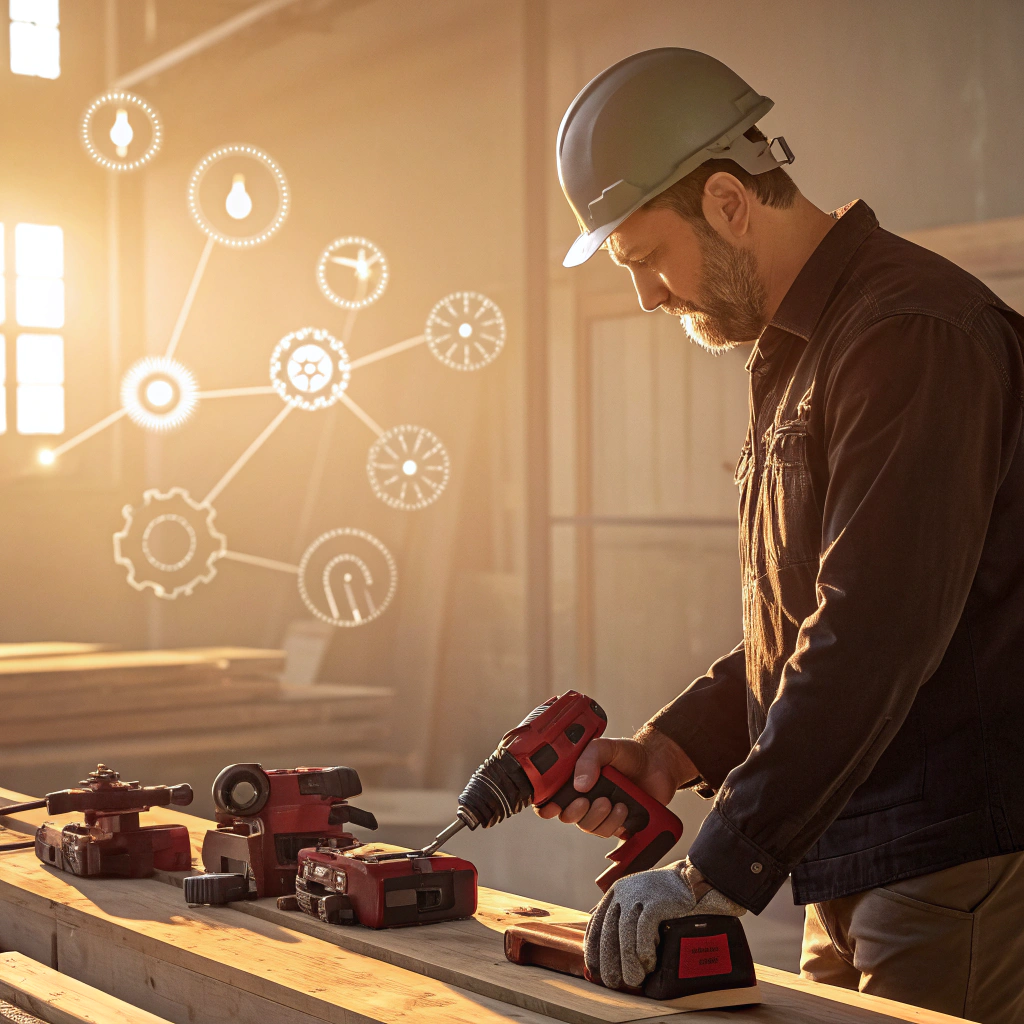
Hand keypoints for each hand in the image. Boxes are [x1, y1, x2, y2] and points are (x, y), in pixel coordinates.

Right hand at [534, 726, 696, 837]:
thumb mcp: (606, 747)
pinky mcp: (619, 823)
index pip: (551, 797)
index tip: (552, 807)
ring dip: (599, 818)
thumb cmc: (629, 753)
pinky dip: (615, 823)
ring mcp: (602, 812)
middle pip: (568, 816)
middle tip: (587, 801)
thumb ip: (589, 759)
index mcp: (574, 779)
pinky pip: (609, 833)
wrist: (659, 763)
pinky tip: (623, 808)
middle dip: (575, 812)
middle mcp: (585, 797)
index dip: (546, 806)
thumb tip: (579, 785)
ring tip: (613, 802)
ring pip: (589, 827)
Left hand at [583, 859, 744, 989]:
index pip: (597, 924)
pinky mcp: (657, 900)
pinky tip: (649, 964)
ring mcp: (639, 894)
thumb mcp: (634, 900)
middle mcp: (624, 891)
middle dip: (609, 961)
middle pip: (609, 931)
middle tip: (613, 982)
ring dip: (628, 961)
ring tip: (634, 980)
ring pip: (626, 932)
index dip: (593, 949)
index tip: (595, 970)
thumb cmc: (662, 896)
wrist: (690, 880)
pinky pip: (645, 929)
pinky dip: (645, 949)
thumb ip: (616, 912)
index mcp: (615, 892)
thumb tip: (593, 929)